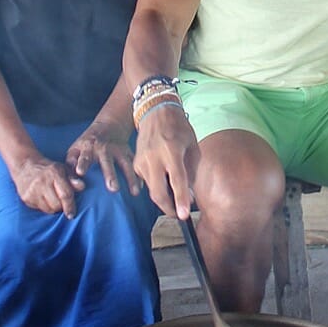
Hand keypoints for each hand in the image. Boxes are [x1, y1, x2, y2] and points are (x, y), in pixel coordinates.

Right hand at [10, 154, 83, 216]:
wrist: (25, 166)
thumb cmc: (48, 169)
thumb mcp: (63, 170)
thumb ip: (73, 179)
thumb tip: (82, 186)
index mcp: (54, 173)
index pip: (65, 194)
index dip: (70, 206)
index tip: (72, 215)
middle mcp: (43, 181)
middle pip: (57, 205)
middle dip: (61, 206)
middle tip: (60, 200)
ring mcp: (33, 190)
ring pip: (48, 209)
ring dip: (52, 207)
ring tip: (51, 198)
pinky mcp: (26, 197)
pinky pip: (39, 209)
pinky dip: (44, 206)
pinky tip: (42, 197)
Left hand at [66, 120, 139, 194]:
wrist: (109, 125)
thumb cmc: (87, 143)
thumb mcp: (75, 149)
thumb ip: (71, 165)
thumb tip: (76, 183)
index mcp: (88, 147)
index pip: (84, 157)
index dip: (82, 164)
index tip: (80, 172)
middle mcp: (104, 149)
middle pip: (108, 162)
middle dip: (110, 175)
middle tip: (113, 188)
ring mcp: (119, 150)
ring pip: (126, 164)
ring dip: (130, 178)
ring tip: (134, 192)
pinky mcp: (129, 153)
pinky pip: (135, 164)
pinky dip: (139, 175)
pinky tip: (141, 187)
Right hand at [133, 103, 199, 217]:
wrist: (155, 111)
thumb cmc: (178, 127)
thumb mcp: (191, 145)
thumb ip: (191, 169)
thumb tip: (189, 193)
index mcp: (171, 152)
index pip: (177, 181)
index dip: (181, 200)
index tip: (184, 215)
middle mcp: (154, 158)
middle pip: (158, 193)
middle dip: (168, 208)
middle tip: (178, 214)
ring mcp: (142, 161)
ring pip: (151, 190)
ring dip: (163, 200)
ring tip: (174, 200)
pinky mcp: (136, 163)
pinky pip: (146, 182)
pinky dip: (156, 187)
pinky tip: (164, 182)